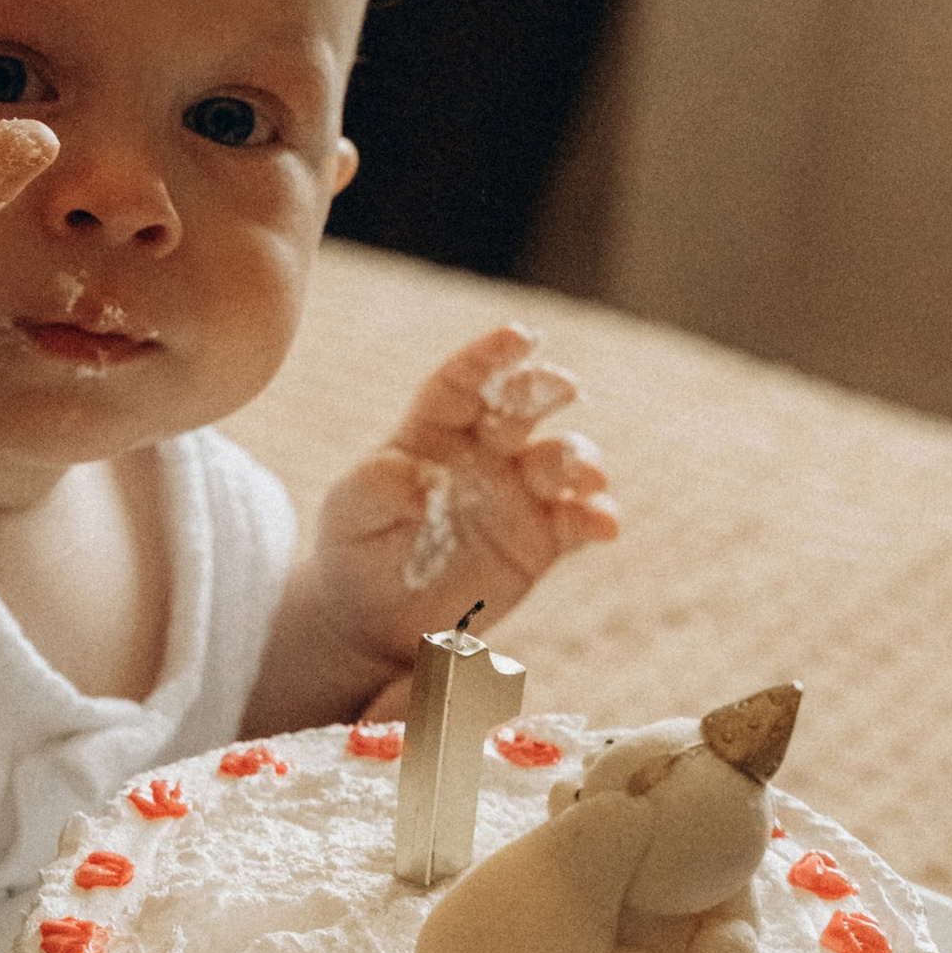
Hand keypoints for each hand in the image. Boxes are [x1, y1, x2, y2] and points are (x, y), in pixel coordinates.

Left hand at [306, 323, 616, 672]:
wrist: (375, 615)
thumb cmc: (357, 545)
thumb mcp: (349, 511)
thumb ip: (377, 486)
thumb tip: (425, 481)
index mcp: (435, 429)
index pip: (464, 381)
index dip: (491, 356)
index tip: (518, 337)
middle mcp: (485, 451)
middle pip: (522, 408)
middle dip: (545, 391)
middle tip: (565, 387)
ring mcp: (519, 492)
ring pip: (561, 460)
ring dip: (577, 458)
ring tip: (580, 474)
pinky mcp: (543, 539)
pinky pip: (578, 521)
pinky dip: (596, 518)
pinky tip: (601, 525)